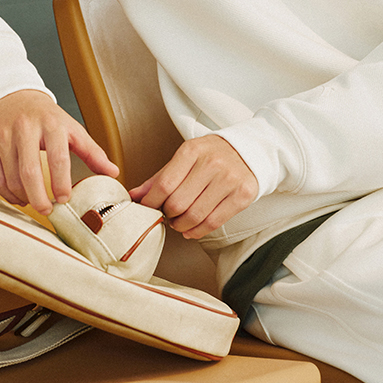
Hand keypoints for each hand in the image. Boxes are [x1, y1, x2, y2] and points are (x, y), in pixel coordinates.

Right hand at [0, 89, 118, 214]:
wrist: (9, 94)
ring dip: (23, 197)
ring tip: (34, 202)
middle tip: (48, 210)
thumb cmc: (44, 116)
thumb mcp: (71, 128)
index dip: (60, 182)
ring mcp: (2, 135)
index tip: (64, 199)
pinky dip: (6, 193)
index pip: (57, 157)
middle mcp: (25, 128)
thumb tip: (113, 173)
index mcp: (51, 123)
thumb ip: (92, 152)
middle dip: (38, 197)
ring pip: (10, 177)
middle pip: (29, 171)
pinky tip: (17, 197)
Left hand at [128, 135, 257, 239]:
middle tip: (167, 215)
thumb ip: (159, 178)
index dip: (151, 203)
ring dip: (181, 226)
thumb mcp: (185, 157)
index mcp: (192, 150)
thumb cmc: (212, 155)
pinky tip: (192, 229)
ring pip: (195, 216)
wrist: (248, 151)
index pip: (164, 184)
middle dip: (168, 215)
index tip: (148, 209)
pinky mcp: (243, 195)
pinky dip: (197, 231)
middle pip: (178, 203)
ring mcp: (229, 179)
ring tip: (179, 222)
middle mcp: (212, 163)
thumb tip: (134, 196)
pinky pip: (213, 222)